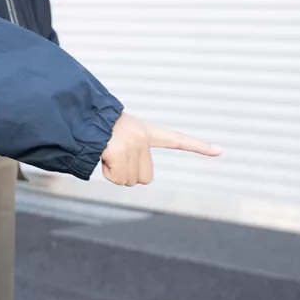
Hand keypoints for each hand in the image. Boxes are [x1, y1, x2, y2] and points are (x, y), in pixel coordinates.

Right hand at [99, 111, 221, 186]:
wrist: (80, 118)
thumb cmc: (96, 129)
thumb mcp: (120, 137)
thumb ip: (133, 155)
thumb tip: (140, 176)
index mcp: (145, 131)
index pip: (175, 139)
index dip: (197, 146)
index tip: (220, 150)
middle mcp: (142, 137)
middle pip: (145, 178)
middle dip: (128, 174)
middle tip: (114, 157)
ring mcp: (133, 144)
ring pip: (130, 181)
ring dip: (115, 173)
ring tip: (106, 154)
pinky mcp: (120, 152)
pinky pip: (117, 178)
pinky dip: (107, 173)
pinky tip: (102, 156)